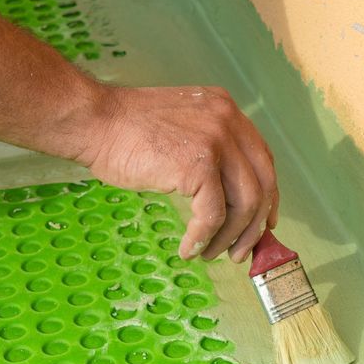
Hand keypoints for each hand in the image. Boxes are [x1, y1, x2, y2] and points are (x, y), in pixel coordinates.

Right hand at [80, 85, 278, 262]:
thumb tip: (228, 198)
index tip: (263, 224)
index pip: (263, 160)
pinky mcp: (199, 164)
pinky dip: (203, 237)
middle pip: (263, 184)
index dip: (268, 197)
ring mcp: (216, 141)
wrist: (95, 122)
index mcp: (227, 110)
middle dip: (255, 226)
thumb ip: (210, 152)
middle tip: (241, 251)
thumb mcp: (182, 129)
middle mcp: (229, 121)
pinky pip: (213, 214)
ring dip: (230, 237)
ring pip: (244, 204)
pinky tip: (189, 248)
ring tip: (210, 253)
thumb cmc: (126, 132)